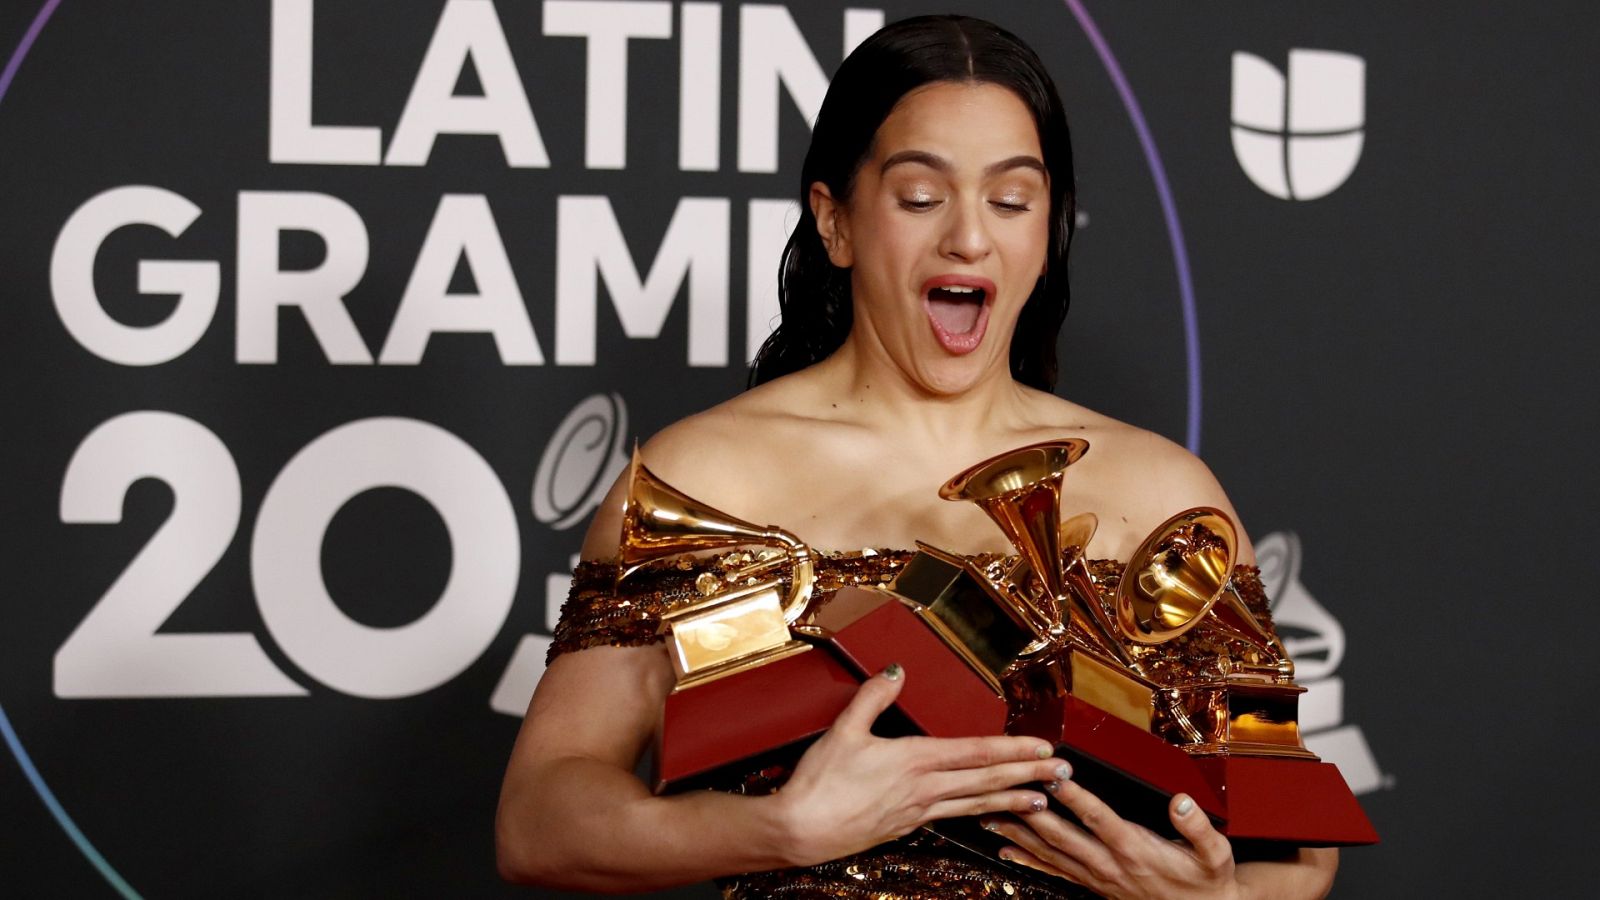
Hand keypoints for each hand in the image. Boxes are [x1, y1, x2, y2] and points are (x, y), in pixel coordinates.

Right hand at [775, 664, 1071, 867]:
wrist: (799, 831)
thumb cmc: (819, 784)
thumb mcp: (843, 730)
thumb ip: (873, 697)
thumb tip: (896, 670)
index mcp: (913, 760)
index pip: (975, 753)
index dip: (1013, 749)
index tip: (1044, 748)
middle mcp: (923, 789)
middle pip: (986, 781)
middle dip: (1029, 776)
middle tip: (1064, 776)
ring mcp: (917, 812)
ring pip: (975, 804)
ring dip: (1012, 801)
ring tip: (1042, 801)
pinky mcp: (905, 828)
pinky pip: (953, 819)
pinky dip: (978, 815)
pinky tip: (988, 815)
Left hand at [983, 775, 1242, 899]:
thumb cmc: (1206, 880)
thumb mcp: (1214, 854)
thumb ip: (1197, 826)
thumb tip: (1181, 801)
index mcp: (1136, 849)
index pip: (1099, 818)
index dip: (1075, 797)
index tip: (1054, 775)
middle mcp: (1110, 864)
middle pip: (1062, 836)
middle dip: (1030, 812)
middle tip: (1005, 790)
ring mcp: (1098, 877)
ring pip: (1051, 854)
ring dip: (1019, 834)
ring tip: (989, 815)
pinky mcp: (1093, 885)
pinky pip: (1054, 873)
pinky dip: (1028, 861)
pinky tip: (1005, 851)